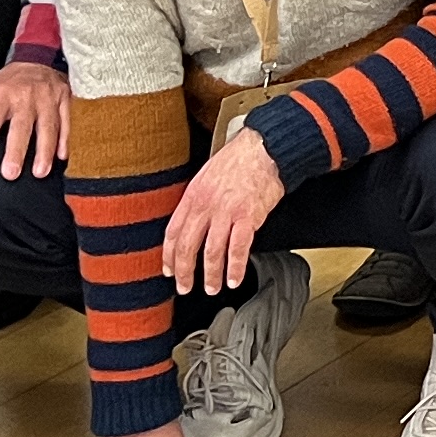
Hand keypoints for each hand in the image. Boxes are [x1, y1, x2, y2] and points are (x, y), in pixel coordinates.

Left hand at [0, 62, 70, 177]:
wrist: (36, 58)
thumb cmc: (8, 83)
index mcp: (1, 94)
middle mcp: (25, 96)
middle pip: (21, 126)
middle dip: (16, 150)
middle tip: (10, 173)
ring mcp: (46, 99)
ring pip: (47, 126)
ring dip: (44, 151)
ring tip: (39, 172)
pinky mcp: (64, 100)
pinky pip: (66, 122)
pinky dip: (65, 140)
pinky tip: (61, 156)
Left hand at [159, 127, 289, 296]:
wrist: (266, 149)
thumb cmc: (240, 159)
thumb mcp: (207, 174)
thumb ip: (198, 199)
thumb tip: (192, 220)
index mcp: (194, 195)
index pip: (173, 232)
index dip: (169, 255)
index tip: (169, 270)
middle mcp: (207, 205)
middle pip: (189, 246)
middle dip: (185, 272)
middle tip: (185, 287)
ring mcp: (227, 211)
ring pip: (212, 251)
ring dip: (211, 274)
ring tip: (212, 287)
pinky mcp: (249, 216)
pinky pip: (238, 248)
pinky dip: (235, 267)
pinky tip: (234, 278)